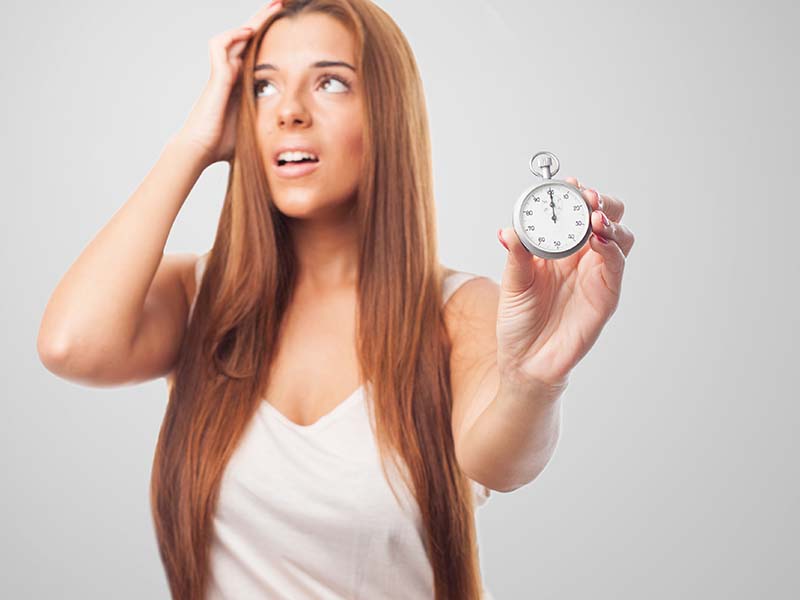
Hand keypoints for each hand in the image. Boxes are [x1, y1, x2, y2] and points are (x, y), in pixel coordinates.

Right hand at [175, 1, 283, 167]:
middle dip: (263, 20)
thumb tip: (293, 136)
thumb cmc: (224, 145)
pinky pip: (221, 47)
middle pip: (247, 39)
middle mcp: (231, 75)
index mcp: (241, 83)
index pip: (256, 52)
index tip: (287, 26)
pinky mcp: (216, 78)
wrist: (202, 151)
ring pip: (235, 37)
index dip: (269, 37)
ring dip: (252, 22)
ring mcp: (222, 74)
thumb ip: (270, 126)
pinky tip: (248, 32)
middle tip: (281, 4)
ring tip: (271, 9)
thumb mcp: (256, 130)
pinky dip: (233, 36)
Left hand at [496, 177, 635, 387]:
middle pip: (607, 219)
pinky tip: (598, 241)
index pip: (576, 213)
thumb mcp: (512, 283)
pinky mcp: (605, 297)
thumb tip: (507, 231)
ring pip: (619, 239)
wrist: (524, 361)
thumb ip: (515, 256)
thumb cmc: (519, 321)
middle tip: (588, 196)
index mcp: (559, 249)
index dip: (576, 196)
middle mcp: (582, 259)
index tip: (569, 183)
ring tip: (595, 216)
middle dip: (602, 202)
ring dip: (611, 223)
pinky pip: (615, 268)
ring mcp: (596, 276)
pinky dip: (611, 251)